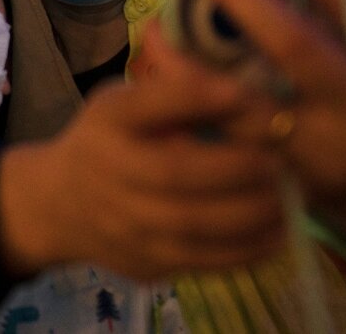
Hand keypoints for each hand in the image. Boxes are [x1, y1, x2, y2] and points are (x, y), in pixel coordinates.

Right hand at [0, 34, 285, 280]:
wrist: (59, 204)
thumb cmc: (109, 141)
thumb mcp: (127, 103)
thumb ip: (176, 92)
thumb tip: (246, 83)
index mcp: (107, 121)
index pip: (146, 104)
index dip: (195, 97)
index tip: (244, 92)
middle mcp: (107, 170)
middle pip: (173, 173)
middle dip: (236, 167)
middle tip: (280, 160)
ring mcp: (121, 223)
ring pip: (192, 224)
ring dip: (250, 212)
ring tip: (286, 197)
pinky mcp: (142, 262)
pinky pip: (200, 261)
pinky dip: (246, 249)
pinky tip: (276, 233)